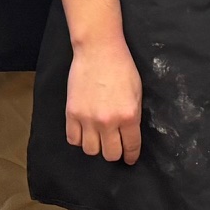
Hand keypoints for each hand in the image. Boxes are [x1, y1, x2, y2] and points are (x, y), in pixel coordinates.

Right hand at [64, 33, 142, 163]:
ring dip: (96, 146)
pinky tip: (84, 131)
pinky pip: (73, 139)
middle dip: (114, 152)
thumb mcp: (137, 93)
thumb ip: (133, 116)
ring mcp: (88, 119)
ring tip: (98, 137)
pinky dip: (79, 139)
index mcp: (129, 116)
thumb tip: (129, 135)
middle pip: (110, 154)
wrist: (98, 50)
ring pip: (90, 150)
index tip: (129, 159)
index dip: (130, 156)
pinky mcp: (72, 113)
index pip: (130, 147)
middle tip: (114, 146)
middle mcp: (108, 122)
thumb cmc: (122, 68)